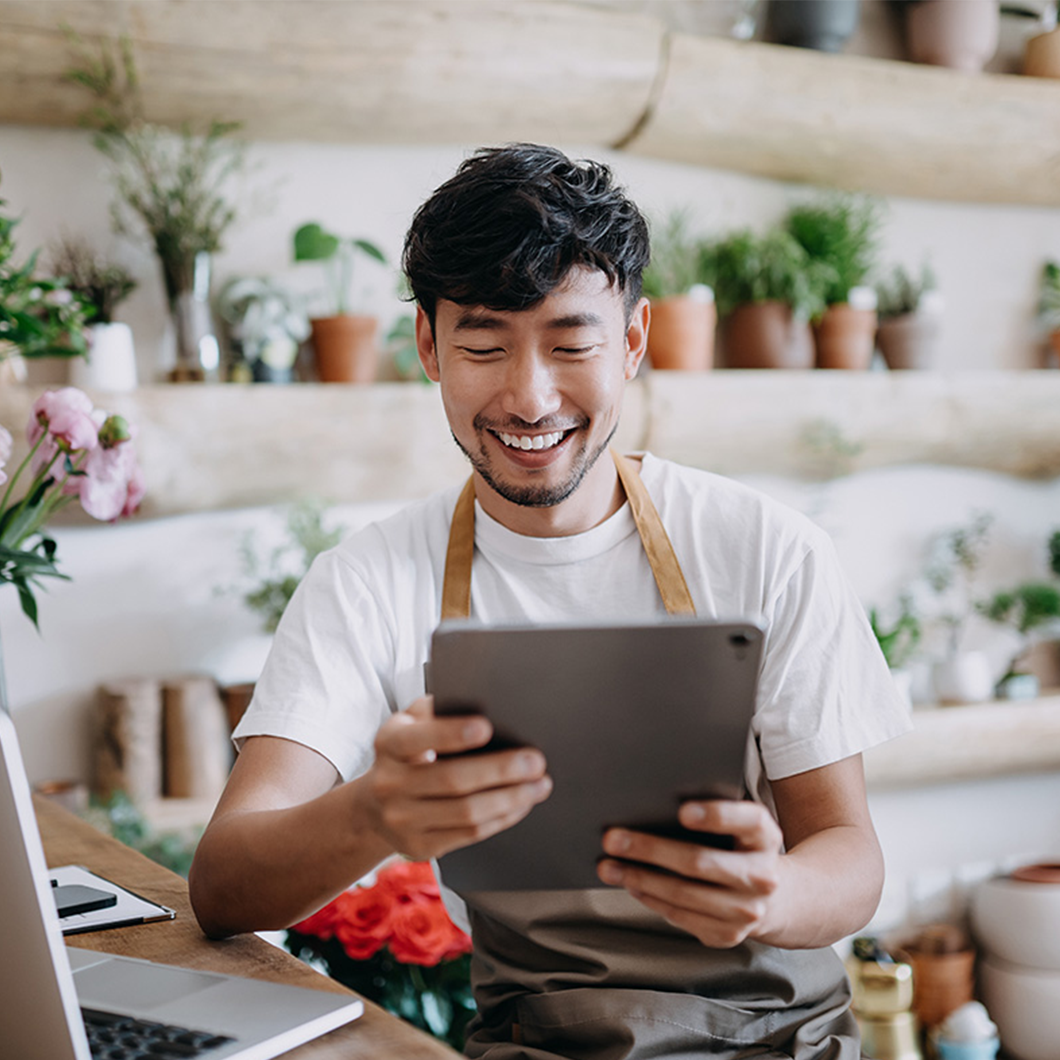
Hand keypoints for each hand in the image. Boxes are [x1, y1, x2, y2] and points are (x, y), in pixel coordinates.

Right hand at [363, 696, 551, 861]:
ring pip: (466, 812)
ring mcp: (402, 820)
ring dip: (510, 798)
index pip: (419, 738)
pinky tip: (521, 804)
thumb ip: (437, 710)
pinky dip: (501, 818)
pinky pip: (469, 834)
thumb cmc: (407, 753)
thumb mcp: (410, 724)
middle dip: (500, 770)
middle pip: (452, 779)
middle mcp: (389, 783)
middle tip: (535, 761)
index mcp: (388, 743)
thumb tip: (484, 700)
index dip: (452, 733)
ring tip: (539, 784)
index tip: (488, 727)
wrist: (374, 807)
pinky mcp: (420, 846)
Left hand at [596, 800, 782, 948]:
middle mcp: (762, 876)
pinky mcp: (728, 934)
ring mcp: (747, 910)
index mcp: (765, 836)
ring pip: (683, 893)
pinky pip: (680, 915)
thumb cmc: (740, 848)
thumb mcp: (739, 825)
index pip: (747, 820)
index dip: (716, 816)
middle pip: (699, 861)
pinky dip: (650, 898)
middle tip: (612, 839)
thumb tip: (650, 807)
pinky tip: (631, 884)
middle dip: (649, 849)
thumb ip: (710, 813)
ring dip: (639, 878)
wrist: (774, 897)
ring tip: (609, 866)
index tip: (682, 811)